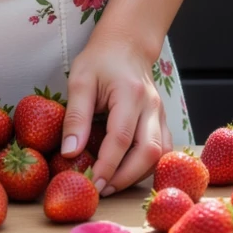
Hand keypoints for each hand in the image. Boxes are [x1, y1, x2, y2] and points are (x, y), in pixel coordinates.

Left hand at [59, 34, 171, 194]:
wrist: (126, 43)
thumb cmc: (100, 59)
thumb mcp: (80, 80)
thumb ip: (76, 116)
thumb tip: (69, 152)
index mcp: (130, 93)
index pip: (121, 139)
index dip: (107, 166)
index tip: (92, 183)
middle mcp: (151, 106)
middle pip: (148, 152)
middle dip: (125, 177)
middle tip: (102, 189)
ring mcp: (160, 114)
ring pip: (160, 155)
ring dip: (138, 174)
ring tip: (112, 183)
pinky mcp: (162, 120)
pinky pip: (163, 150)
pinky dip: (148, 166)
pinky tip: (128, 172)